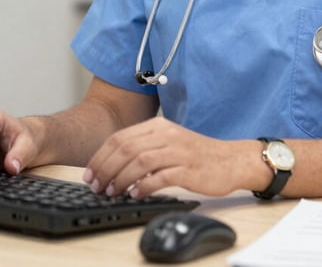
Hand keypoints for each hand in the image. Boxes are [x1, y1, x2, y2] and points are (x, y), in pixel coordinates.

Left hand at [82, 116, 258, 198]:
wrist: (231, 160)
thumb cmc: (197, 154)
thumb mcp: (169, 142)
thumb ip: (145, 147)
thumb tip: (113, 164)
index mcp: (158, 126)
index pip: (121, 137)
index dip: (101, 156)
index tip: (90, 173)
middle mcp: (166, 134)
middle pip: (126, 148)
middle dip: (106, 168)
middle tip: (96, 186)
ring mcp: (178, 151)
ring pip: (140, 161)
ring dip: (121, 178)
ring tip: (111, 192)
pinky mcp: (188, 169)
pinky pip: (160, 177)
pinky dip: (144, 186)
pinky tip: (135, 194)